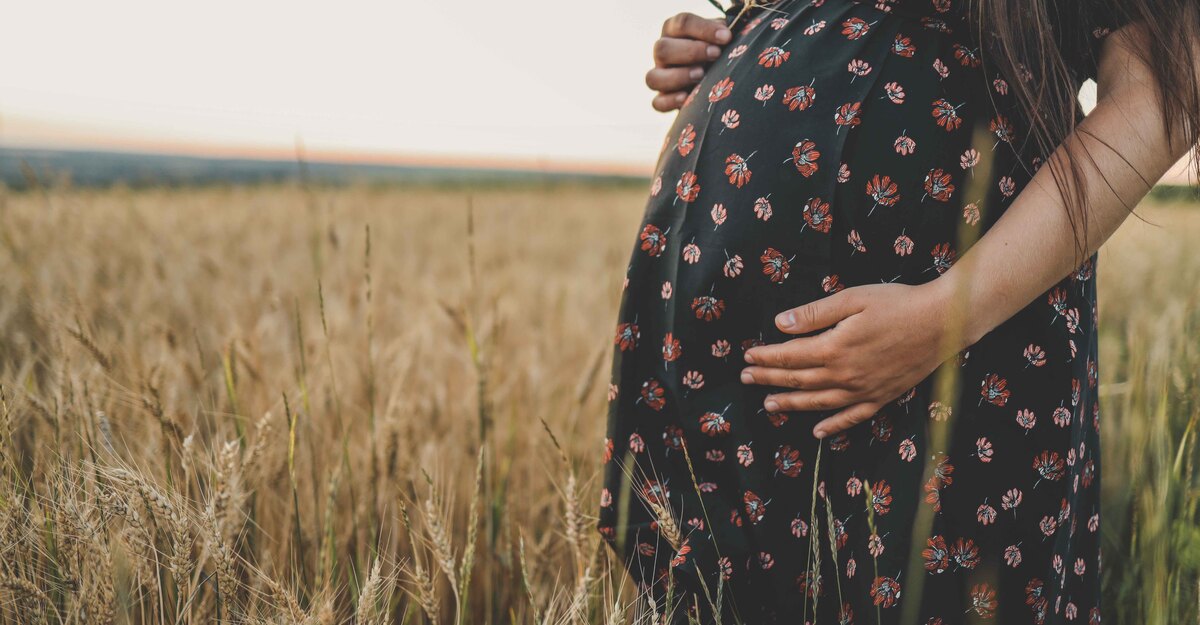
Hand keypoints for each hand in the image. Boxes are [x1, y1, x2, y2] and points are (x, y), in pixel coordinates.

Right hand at [647, 13, 731, 111]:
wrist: (717, 77)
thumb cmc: (718, 50)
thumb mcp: (720, 38)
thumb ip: (722, 34)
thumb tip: (726, 35)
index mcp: (674, 30)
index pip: (682, 23)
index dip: (704, 29)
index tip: (726, 37)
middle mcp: (662, 52)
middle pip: (662, 49)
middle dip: (691, 51)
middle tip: (715, 54)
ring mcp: (659, 76)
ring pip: (653, 77)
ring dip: (677, 76)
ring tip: (701, 75)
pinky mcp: (662, 98)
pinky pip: (657, 103)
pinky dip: (670, 101)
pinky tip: (686, 98)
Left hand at [740, 280, 966, 438]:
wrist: (943, 322)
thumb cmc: (897, 303)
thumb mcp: (852, 299)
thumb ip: (815, 313)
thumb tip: (780, 324)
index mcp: (835, 347)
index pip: (790, 355)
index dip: (766, 357)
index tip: (747, 356)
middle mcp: (845, 374)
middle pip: (799, 380)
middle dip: (769, 379)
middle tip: (746, 379)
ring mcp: (863, 390)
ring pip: (819, 402)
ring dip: (791, 404)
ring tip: (768, 405)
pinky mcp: (882, 397)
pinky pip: (852, 418)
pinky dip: (833, 427)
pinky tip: (818, 433)